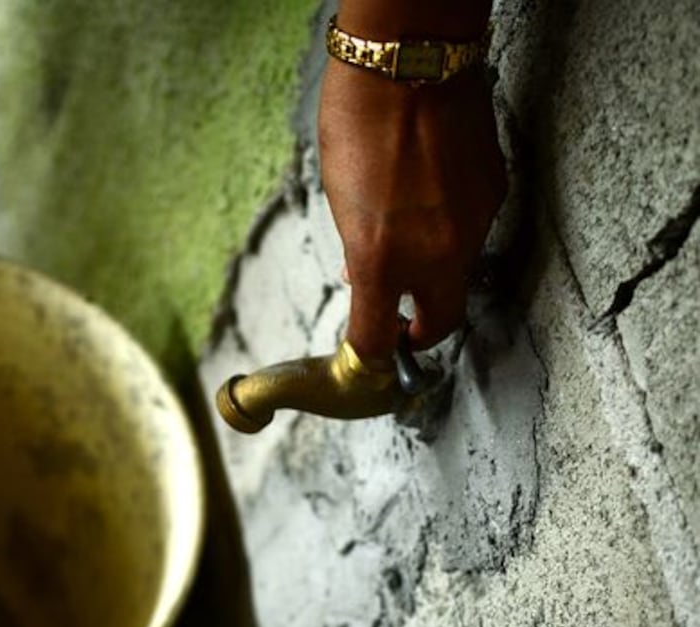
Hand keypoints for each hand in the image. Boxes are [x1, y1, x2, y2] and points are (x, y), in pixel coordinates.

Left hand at [318, 59, 505, 357]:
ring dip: (434, 274)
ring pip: (458, 274)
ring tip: (407, 239)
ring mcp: (472, 227)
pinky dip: (451, 234)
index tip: (368, 355)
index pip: (377, 339)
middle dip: (421, 333)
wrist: (411, 62)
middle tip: (403, 325)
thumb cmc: (358, 123)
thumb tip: (367, 275)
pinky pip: (473, 234)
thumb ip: (360, 250)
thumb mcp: (340, 198)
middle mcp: (434, 255)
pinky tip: (431, 202)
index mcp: (382, 261)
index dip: (371, 356)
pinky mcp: (495, 197)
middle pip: (440, 323)